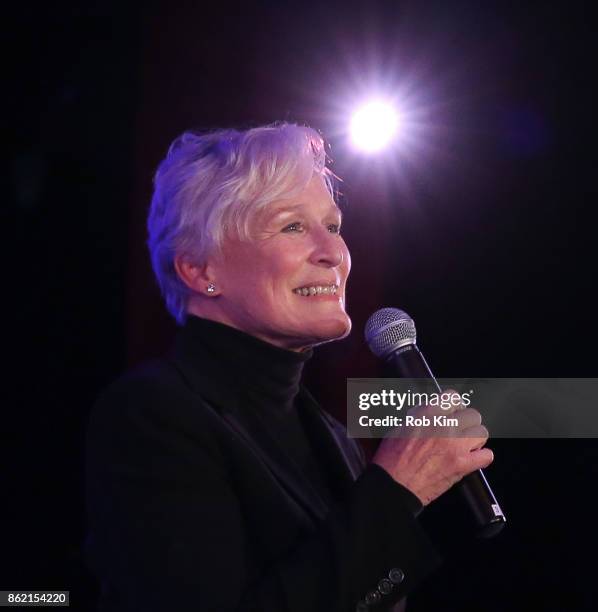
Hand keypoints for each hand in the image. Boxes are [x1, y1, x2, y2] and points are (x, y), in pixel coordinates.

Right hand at [371, 390, 492, 505]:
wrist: (395, 485)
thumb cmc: (392, 459)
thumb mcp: (400, 427)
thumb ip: (421, 417)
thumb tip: (434, 413)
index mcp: (426, 415)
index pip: (453, 397)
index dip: (454, 405)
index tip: (453, 411)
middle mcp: (443, 427)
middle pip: (472, 415)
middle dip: (466, 422)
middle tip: (459, 431)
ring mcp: (455, 446)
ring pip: (482, 432)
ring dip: (474, 438)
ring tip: (465, 444)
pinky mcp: (462, 465)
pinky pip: (486, 456)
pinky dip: (481, 457)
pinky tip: (472, 459)